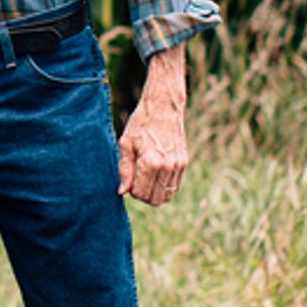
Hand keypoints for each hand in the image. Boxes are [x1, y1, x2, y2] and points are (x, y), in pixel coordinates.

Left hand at [117, 85, 187, 207]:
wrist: (163, 106)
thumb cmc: (141, 123)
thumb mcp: (126, 144)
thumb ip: (124, 170)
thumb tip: (123, 192)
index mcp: (150, 163)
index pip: (141, 194)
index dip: (132, 192)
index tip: (129, 180)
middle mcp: (167, 167)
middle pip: (155, 200)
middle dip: (143, 195)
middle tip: (136, 181)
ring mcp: (178, 165)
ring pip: (167, 195)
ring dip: (155, 192)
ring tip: (146, 176)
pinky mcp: (184, 162)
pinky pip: (175, 185)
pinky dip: (165, 185)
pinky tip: (156, 173)